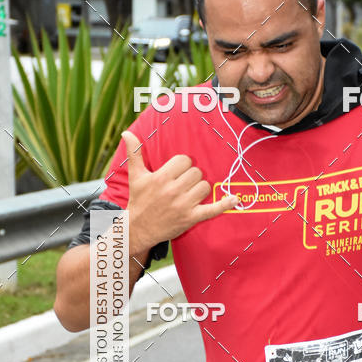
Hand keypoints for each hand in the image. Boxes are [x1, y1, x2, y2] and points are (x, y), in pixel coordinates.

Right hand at [122, 131, 237, 254]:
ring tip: (189, 194)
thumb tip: (126, 133)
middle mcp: (173, 190)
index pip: (184, 160)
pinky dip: (225, 204)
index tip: (176, 172)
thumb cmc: (139, 200)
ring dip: (200, 189)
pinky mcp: (191, 218)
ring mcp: (183, 205)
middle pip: (197, 172)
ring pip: (205, 186)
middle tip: (182, 185)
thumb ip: (134, 153)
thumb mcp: (135, 176)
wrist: (138, 228)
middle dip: (191, 177)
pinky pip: (213, 209)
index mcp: (161, 177)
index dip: (182, 165)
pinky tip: (236, 199)